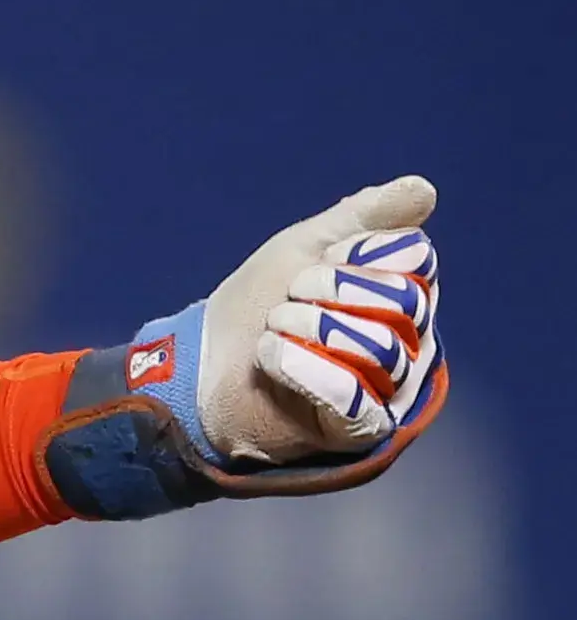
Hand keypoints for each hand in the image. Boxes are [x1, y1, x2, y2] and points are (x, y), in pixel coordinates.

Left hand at [196, 175, 442, 464]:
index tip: (317, 258)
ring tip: (275, 328)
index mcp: (405, 296)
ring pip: (382, 349)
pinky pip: (355, 398)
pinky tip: (269, 355)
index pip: (415, 259)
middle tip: (289, 297)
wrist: (198, 363)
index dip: (358, 251)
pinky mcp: (358, 431)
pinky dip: (305, 369)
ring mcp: (389, 391)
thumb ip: (363, 218)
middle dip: (333, 288)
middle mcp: (411, 344)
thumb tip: (421, 188)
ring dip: (310, 327)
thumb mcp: (303, 249)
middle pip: (406, 303)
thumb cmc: (257, 305)